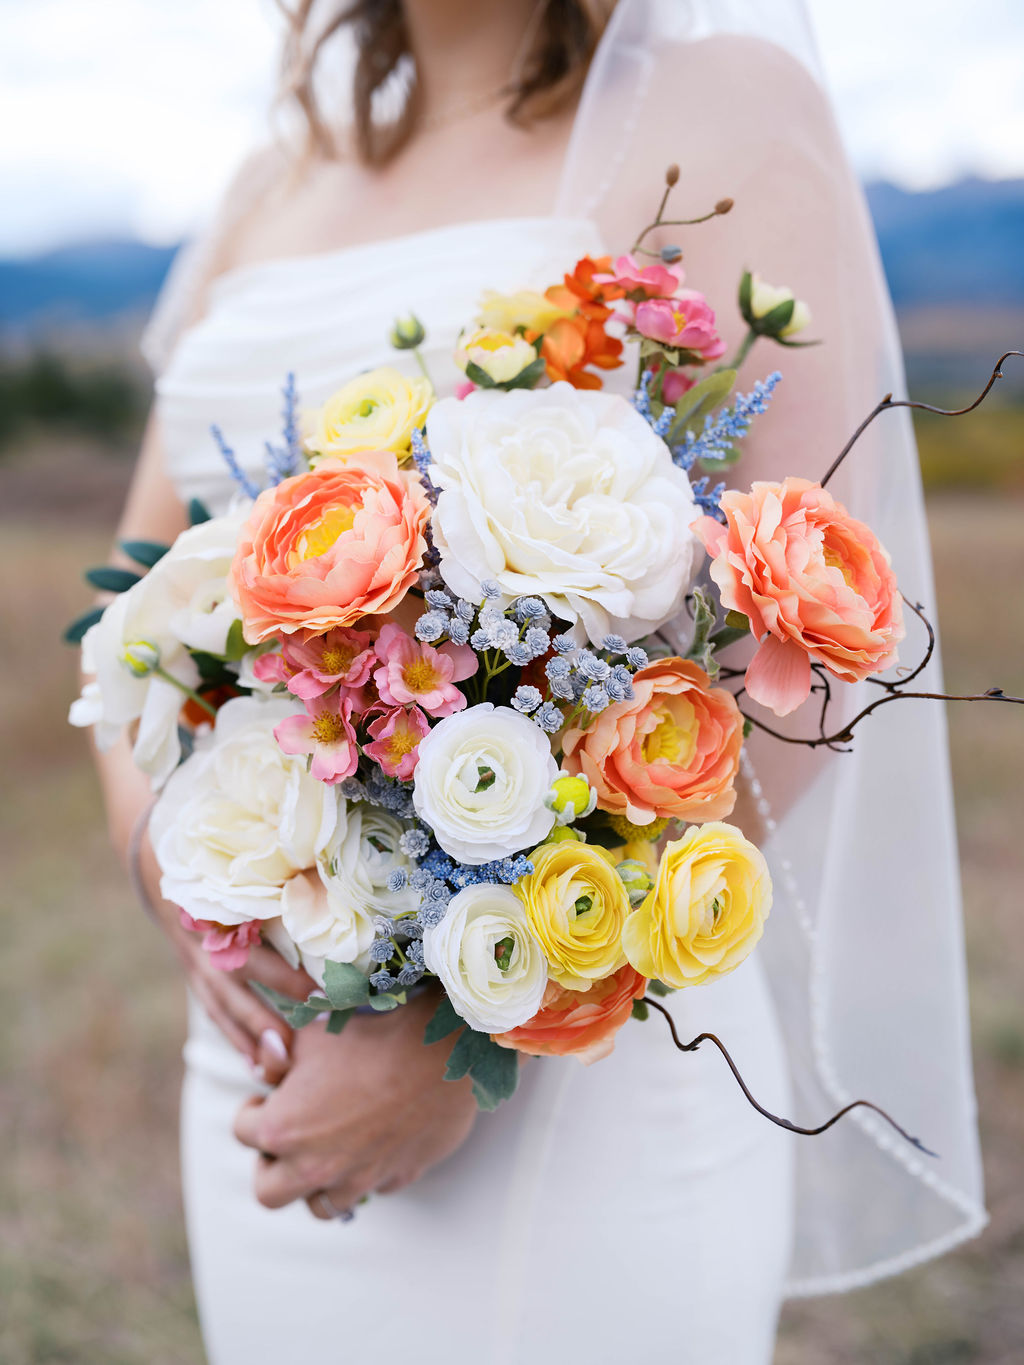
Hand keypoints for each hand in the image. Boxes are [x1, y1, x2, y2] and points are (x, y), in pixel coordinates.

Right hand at [137, 825, 315, 1080]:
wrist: (162, 864)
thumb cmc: (218, 864)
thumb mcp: (243, 868)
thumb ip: (278, 878)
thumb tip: (326, 882)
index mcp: (218, 918)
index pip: (253, 954)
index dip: (285, 978)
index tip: (321, 996)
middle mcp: (205, 946)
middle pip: (234, 989)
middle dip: (261, 1020)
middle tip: (289, 1049)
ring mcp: (196, 964)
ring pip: (222, 1008)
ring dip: (246, 1040)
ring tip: (271, 1069)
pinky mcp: (196, 976)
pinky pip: (216, 1012)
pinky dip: (235, 1037)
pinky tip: (255, 1063)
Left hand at [232, 989, 477, 1216]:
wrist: (437, 1050)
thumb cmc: (367, 1036)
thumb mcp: (310, 1035)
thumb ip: (276, 1057)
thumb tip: (265, 1066)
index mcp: (282, 1130)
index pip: (242, 1132)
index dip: (251, 1110)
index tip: (266, 1098)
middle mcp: (313, 1166)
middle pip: (269, 1192)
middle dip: (271, 1165)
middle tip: (287, 1138)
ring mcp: (356, 1179)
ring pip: (321, 1206)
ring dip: (317, 1182)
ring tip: (327, 1150)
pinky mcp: (396, 1178)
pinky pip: (370, 1190)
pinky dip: (364, 1174)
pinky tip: (373, 1142)